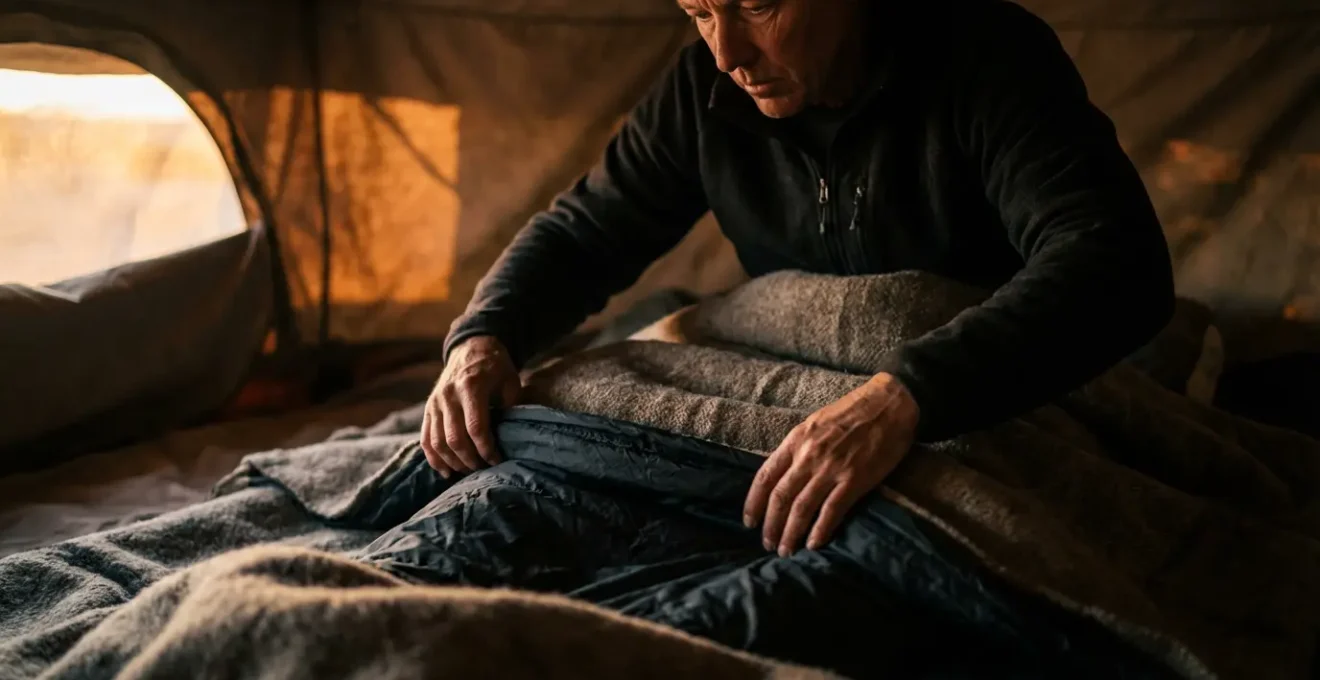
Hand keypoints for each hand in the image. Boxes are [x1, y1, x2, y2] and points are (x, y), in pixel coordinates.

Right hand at [421, 336, 522, 477]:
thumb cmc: (496, 367)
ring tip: (469, 471)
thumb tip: (511, 439)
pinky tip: (446, 471)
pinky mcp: (428, 408)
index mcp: (471, 386)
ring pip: (438, 442)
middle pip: (455, 439)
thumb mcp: (510, 382)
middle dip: (471, 460)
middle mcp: (449, 395)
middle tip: (485, 469)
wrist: (471, 347)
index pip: (476, 427)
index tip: (498, 460)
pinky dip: (434, 458)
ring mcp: (435, 402)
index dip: (487, 449)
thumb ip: (510, 408)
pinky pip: (426, 439)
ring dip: (454, 462)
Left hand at [743, 373, 918, 555]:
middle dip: (771, 525)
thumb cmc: (852, 411)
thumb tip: (784, 474)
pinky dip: (820, 530)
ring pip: (802, 508)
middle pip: (780, 497)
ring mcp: (831, 469)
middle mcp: (808, 456)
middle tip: (768, 545)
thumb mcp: (815, 423)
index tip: (749, 522)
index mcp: (796, 440)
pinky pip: (832, 511)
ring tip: (787, 551)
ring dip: (791, 533)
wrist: (890, 404)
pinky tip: (813, 544)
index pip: (765, 476)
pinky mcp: (854, 480)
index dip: (753, 503)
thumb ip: (798, 448)